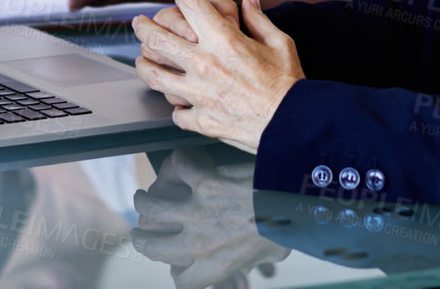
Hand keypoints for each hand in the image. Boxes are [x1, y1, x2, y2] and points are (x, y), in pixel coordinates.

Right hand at [131, 148, 290, 287]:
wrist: (298, 201)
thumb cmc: (288, 229)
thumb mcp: (269, 257)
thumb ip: (248, 264)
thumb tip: (244, 274)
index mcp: (215, 267)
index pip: (181, 281)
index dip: (178, 274)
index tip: (179, 267)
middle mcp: (199, 243)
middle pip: (152, 247)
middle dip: (142, 240)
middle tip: (141, 232)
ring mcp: (199, 211)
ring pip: (152, 209)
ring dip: (145, 203)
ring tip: (144, 198)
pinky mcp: (205, 181)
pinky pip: (178, 168)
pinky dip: (177, 162)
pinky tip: (178, 163)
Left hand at [133, 0, 303, 153]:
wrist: (293, 125)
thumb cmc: (289, 83)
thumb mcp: (280, 43)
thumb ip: (258, 19)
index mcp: (224, 40)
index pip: (190, 5)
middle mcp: (204, 63)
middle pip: (157, 38)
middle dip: (144, 27)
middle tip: (139, 24)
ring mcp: (198, 93)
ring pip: (154, 76)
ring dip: (144, 65)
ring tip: (142, 60)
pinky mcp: (201, 120)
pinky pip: (176, 113)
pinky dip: (177, 108)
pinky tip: (178, 104)